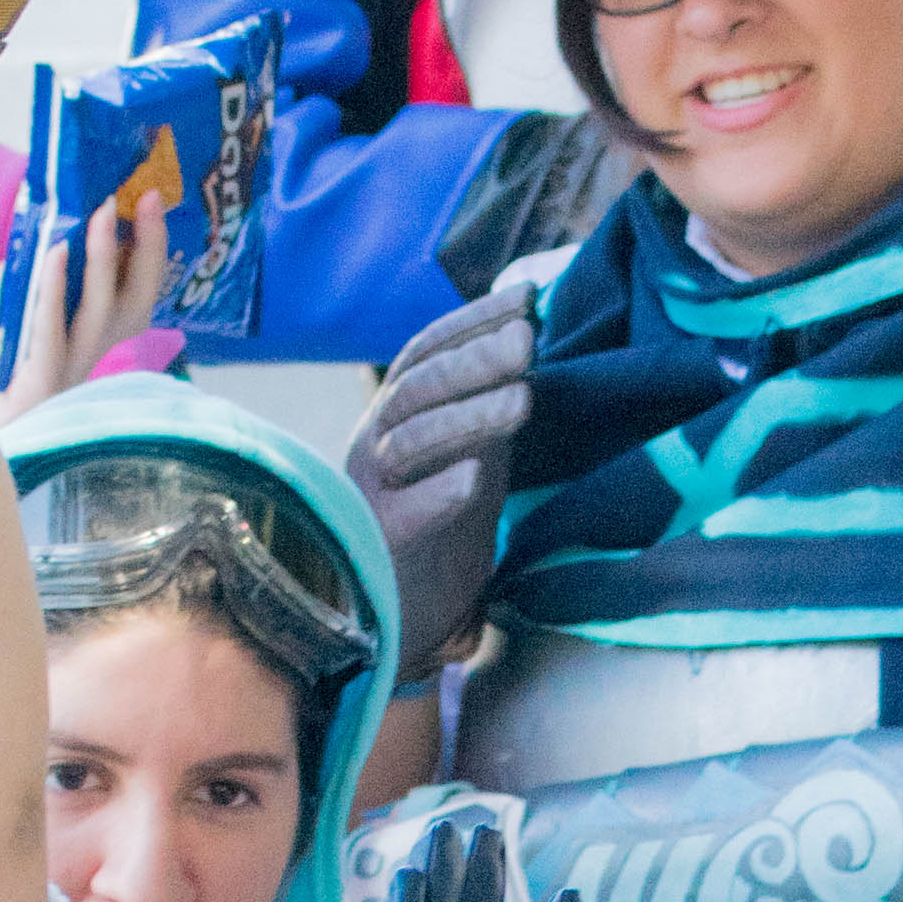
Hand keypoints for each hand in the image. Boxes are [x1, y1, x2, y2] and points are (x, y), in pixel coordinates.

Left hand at [0, 181, 169, 417]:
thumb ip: (13, 280)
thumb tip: (37, 230)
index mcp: (81, 339)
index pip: (131, 291)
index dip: (148, 248)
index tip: (151, 196)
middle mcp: (83, 358)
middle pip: (135, 305)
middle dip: (149, 250)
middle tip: (150, 198)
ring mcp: (64, 379)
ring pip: (101, 318)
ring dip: (105, 261)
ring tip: (101, 214)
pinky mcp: (36, 395)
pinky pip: (52, 340)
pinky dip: (54, 294)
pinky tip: (55, 255)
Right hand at [348, 272, 537, 672]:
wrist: (405, 604)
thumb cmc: (441, 515)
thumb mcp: (469, 443)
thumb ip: (488, 394)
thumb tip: (530, 329)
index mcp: (398, 410)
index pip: (428, 350)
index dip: (472, 320)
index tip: (525, 298)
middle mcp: (378, 439)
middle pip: (419, 387)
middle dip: (474, 359)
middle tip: (527, 340)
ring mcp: (372, 489)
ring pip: (412, 440)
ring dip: (468, 416)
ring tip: (523, 401)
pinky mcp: (379, 541)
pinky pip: (405, 513)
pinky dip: (438, 494)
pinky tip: (474, 480)